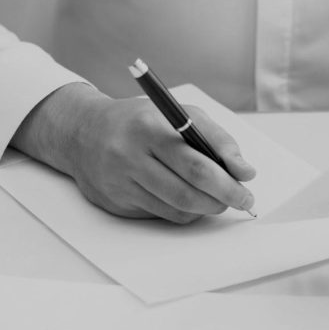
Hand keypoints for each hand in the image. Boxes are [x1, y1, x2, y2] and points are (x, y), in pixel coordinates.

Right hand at [11, 83, 256, 223]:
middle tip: (240, 201)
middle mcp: (130, 156)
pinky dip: (182, 212)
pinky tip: (188, 200)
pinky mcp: (114, 203)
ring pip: (175, 209)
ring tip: (216, 199)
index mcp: (149, 128)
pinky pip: (160, 215)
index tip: (246, 188)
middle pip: (187, 192)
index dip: (227, 182)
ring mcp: (119, 183)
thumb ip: (215, 138)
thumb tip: (244, 171)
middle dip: (222, 200)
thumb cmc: (139, 121)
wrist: (82, 132)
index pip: (196, 164)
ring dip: (204, 208)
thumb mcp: (178, 113)